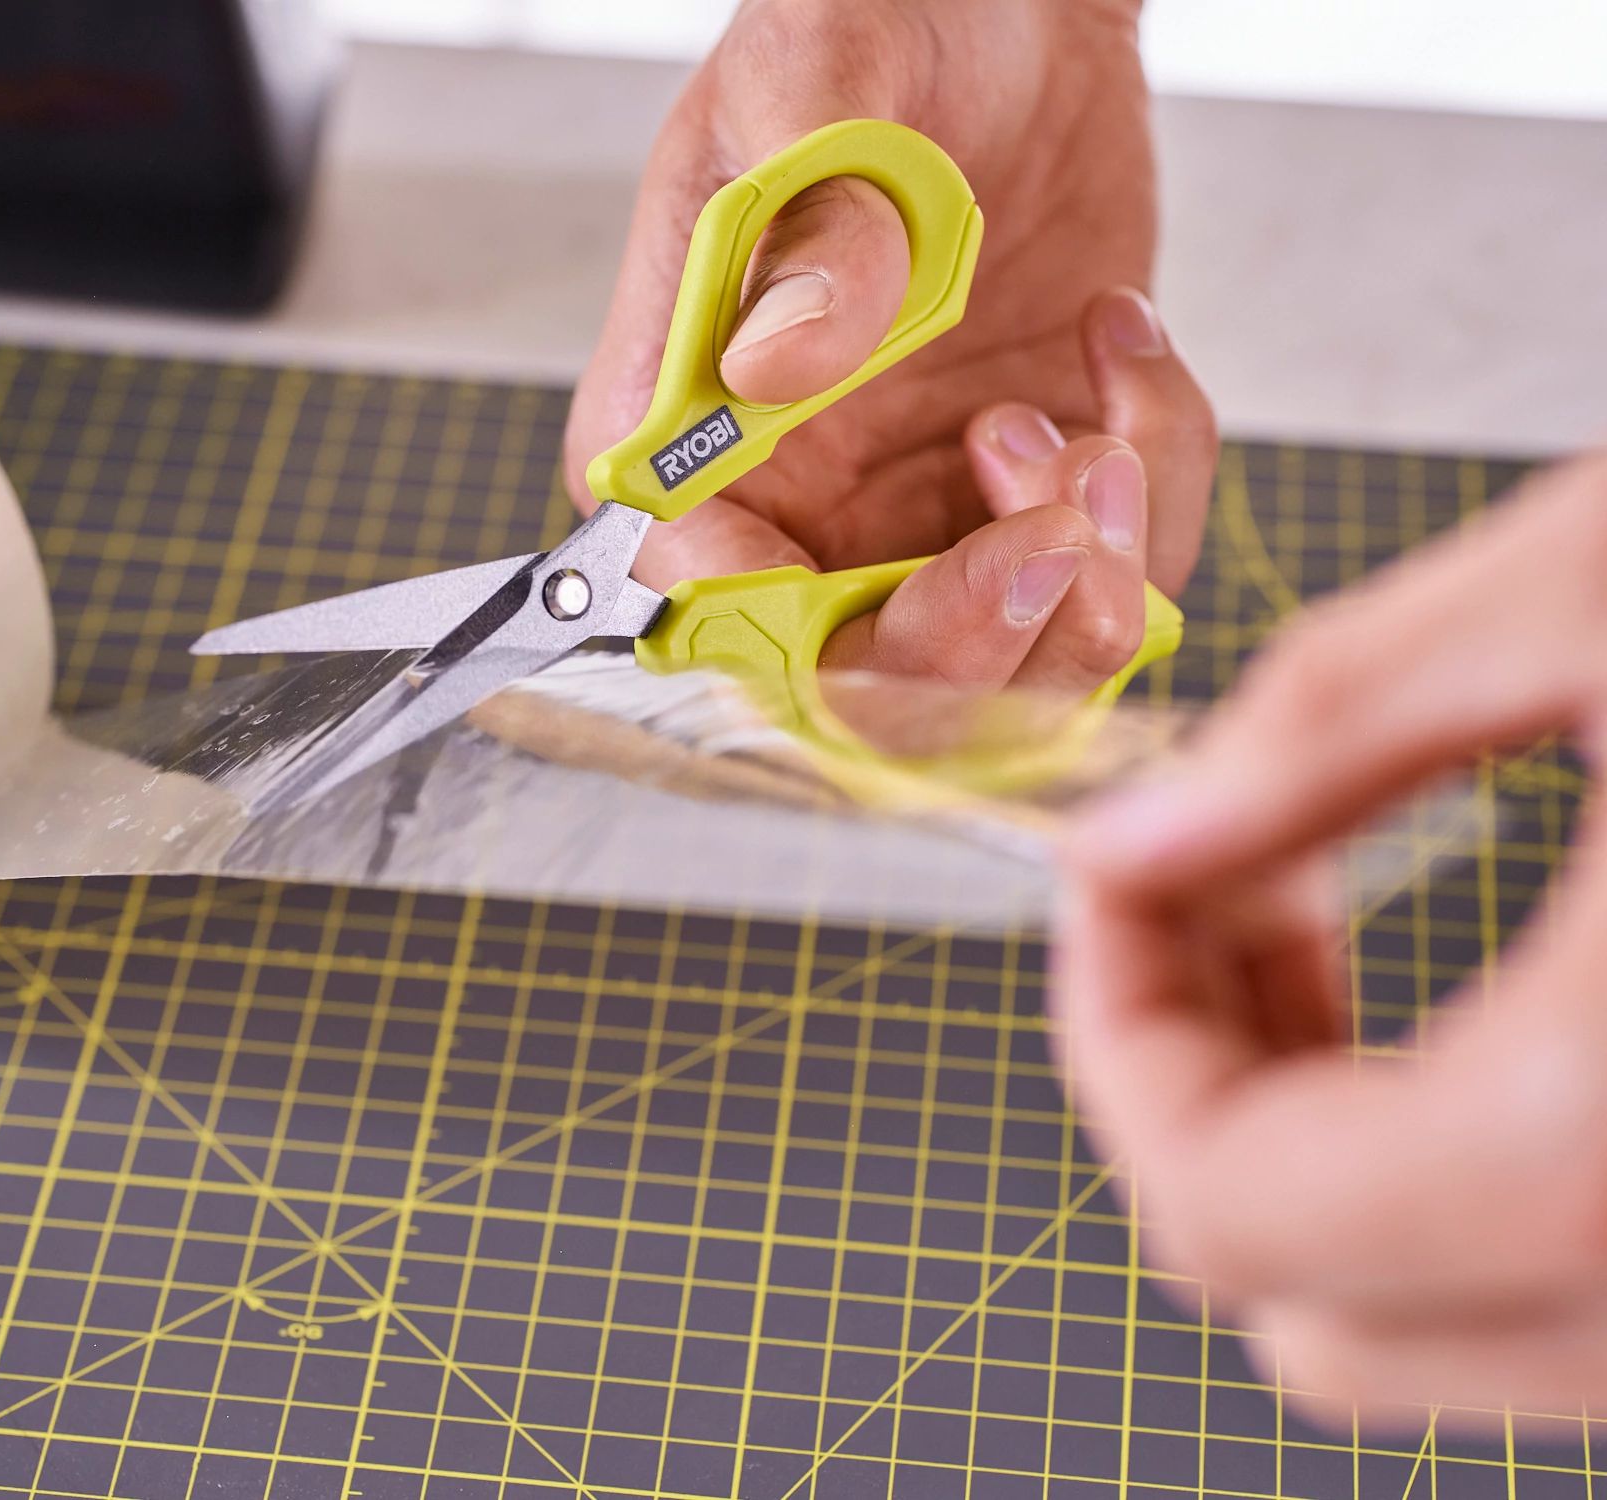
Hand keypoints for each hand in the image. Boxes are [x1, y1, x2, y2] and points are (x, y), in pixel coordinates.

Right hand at [564, 0, 1214, 692]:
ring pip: (1002, 674)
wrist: (1008, 9)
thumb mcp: (820, 86)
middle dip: (981, 644)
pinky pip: (1107, 580)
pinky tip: (1125, 351)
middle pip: (861, 692)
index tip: (963, 565)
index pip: (715, 615)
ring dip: (1090, 574)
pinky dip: (1152, 487)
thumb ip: (801, 226)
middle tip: (1060, 523)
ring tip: (1105, 412)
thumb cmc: (873, 28)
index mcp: (689, 437)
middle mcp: (791, 508)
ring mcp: (913, 519)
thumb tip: (777, 362)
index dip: (831, 643)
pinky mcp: (1027, 502)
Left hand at [1056, 451, 1606, 1421]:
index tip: (1114, 865)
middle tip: (1217, 891)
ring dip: (1318, 1145)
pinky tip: (1486, 989)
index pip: (1221, 1210)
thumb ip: (1335, 727)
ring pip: (1434, 1332)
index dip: (1111, 1027)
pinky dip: (1459, 1168)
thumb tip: (1131, 829)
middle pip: (1308, 1311)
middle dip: (1199, 1097)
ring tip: (1324, 920)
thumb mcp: (1604, 579)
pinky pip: (1568, 1292)